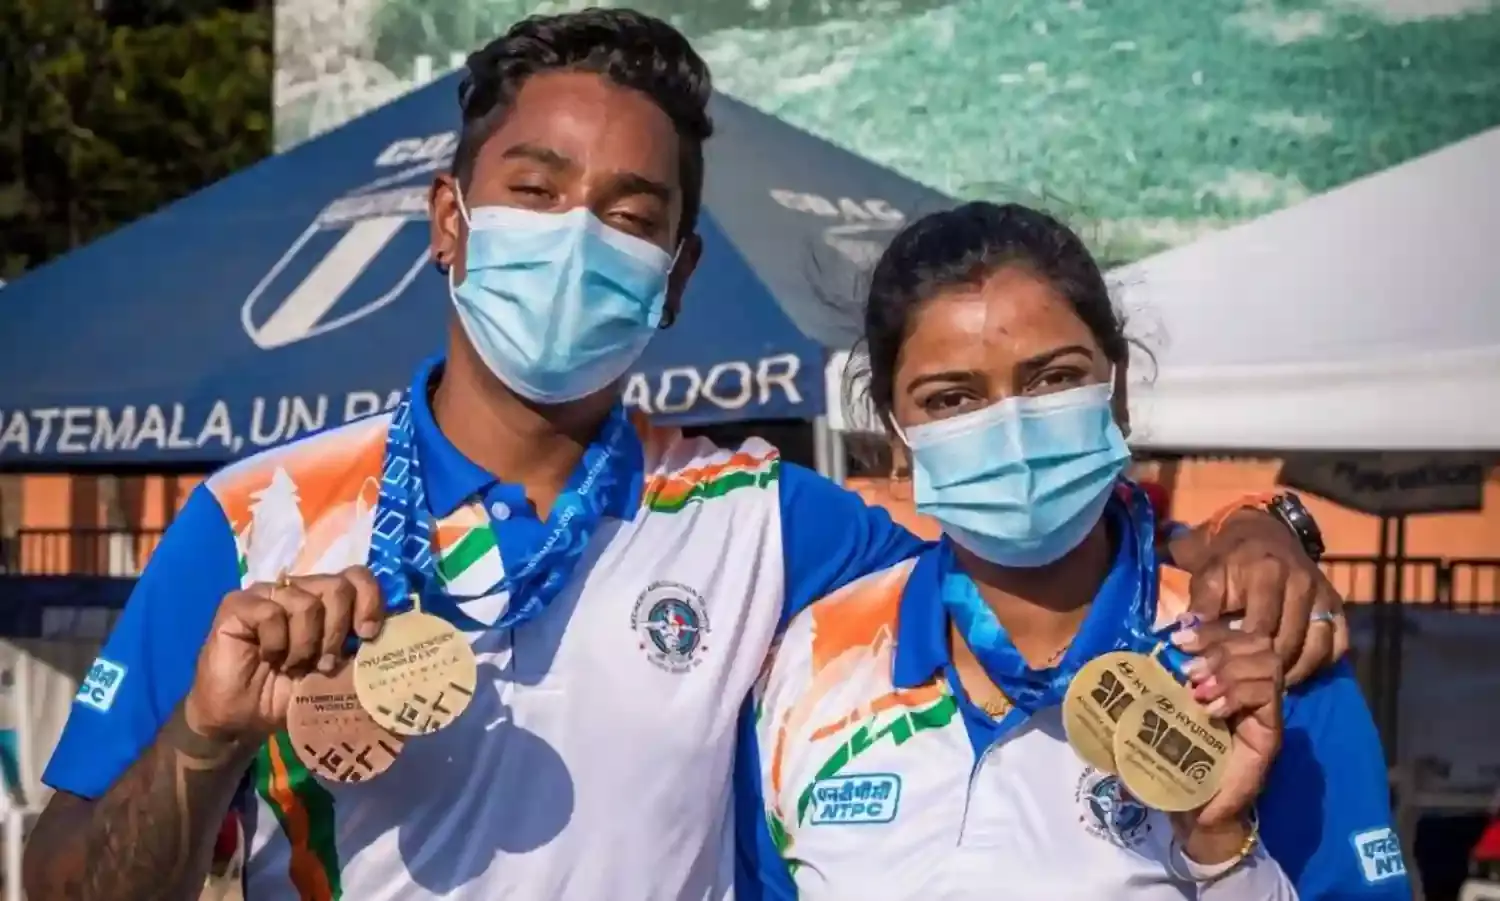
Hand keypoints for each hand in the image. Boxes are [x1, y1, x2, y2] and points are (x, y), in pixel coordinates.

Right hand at [182, 566, 385, 742]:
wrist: (244, 719)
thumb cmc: (290, 694)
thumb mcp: (336, 674)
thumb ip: (359, 651)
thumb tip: (390, 640)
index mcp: (325, 602)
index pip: (357, 577)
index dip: (369, 600)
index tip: (367, 634)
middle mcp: (298, 590)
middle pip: (337, 587)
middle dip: (337, 631)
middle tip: (323, 663)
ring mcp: (267, 593)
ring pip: (306, 603)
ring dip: (304, 644)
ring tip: (291, 665)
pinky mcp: (237, 604)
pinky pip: (270, 613)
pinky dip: (275, 643)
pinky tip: (267, 657)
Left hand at [1168, 619, 1283, 858]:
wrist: (1194, 810)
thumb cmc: (1173, 761)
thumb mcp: (1159, 713)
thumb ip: (1155, 683)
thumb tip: (1127, 652)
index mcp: (1224, 675)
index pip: (1232, 632)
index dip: (1208, 628)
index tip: (1177, 638)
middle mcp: (1250, 686)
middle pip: (1255, 639)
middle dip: (1220, 643)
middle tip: (1188, 668)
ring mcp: (1263, 708)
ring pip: (1266, 660)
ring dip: (1228, 668)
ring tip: (1198, 691)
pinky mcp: (1270, 731)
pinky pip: (1267, 693)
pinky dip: (1238, 692)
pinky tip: (1212, 709)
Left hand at [1169, 508, 1347, 686]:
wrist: (1260, 534)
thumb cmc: (1228, 561)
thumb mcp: (1208, 575)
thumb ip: (1200, 606)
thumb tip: (1184, 635)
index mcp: (1269, 572)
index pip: (1259, 627)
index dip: (1241, 654)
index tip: (1223, 672)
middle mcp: (1302, 583)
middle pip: (1288, 641)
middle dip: (1267, 670)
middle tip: (1245, 689)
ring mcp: (1324, 595)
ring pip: (1316, 647)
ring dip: (1294, 672)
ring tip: (1270, 687)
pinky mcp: (1338, 606)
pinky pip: (1336, 645)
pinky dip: (1318, 664)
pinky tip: (1296, 674)